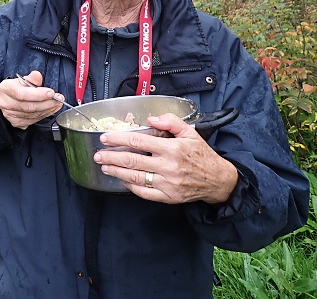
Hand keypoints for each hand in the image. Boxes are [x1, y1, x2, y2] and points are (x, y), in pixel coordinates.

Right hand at [0, 70, 65, 129]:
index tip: (51, 93)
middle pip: (29, 106)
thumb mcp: (23, 79)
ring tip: (57, 103)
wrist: (9, 98)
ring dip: (48, 109)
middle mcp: (5, 103)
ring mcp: (10, 114)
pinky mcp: (16, 122)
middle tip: (59, 99)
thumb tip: (37, 76)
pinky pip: (33, 120)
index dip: (38, 94)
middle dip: (47, 103)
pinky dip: (44, 115)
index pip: (22, 94)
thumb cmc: (17, 88)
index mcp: (6, 88)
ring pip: (33, 115)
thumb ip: (31, 78)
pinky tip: (50, 109)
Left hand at [93, 113, 238, 203]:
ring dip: (116, 171)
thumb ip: (170, 122)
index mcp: (172, 148)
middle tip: (98, 154)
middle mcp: (168, 166)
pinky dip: (130, 186)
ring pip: (135, 177)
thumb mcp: (190, 133)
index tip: (105, 138)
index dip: (118, 139)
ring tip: (104, 166)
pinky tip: (121, 179)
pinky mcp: (168, 197)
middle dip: (111, 157)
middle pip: (132, 160)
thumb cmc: (202, 155)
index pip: (138, 141)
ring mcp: (167, 183)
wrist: (218, 180)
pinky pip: (144, 192)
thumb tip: (151, 118)